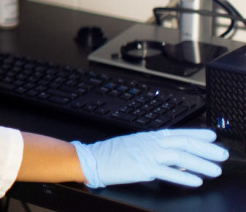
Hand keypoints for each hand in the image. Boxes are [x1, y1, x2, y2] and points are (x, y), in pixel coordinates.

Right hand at [72, 129, 228, 187]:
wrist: (92, 158)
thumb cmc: (112, 154)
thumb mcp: (137, 147)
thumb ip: (158, 152)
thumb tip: (179, 161)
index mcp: (150, 137)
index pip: (179, 133)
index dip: (198, 135)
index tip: (213, 137)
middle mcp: (151, 143)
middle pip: (184, 143)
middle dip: (207, 150)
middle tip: (222, 155)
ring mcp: (148, 154)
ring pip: (181, 157)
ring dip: (201, 164)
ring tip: (215, 171)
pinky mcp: (143, 168)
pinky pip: (168, 172)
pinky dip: (184, 177)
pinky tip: (196, 181)